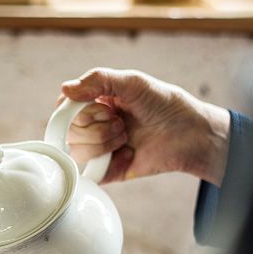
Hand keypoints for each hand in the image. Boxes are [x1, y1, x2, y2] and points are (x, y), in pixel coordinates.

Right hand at [60, 68, 230, 184]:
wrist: (188, 133)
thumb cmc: (164, 104)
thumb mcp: (132, 82)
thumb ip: (97, 79)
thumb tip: (64, 88)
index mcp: (95, 104)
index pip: (64, 110)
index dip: (76, 110)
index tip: (101, 106)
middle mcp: (93, 127)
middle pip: (69, 132)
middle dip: (97, 126)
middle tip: (120, 122)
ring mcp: (98, 150)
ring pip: (78, 152)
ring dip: (103, 143)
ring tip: (126, 138)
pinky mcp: (107, 171)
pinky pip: (88, 173)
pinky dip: (107, 163)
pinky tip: (127, 154)